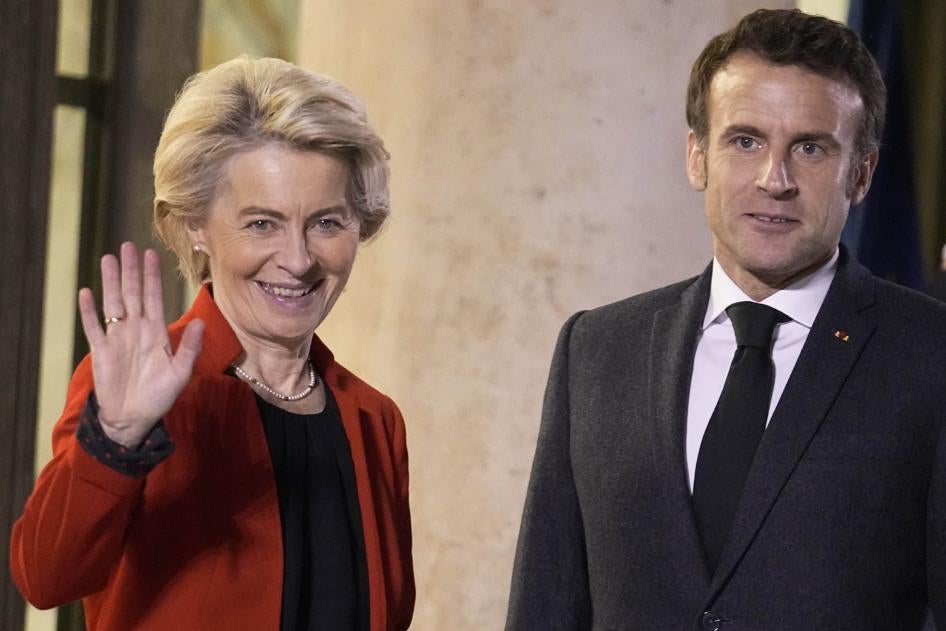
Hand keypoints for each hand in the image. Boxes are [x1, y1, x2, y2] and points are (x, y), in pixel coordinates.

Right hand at [77, 242, 203, 447]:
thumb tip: (202, 322)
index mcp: (156, 332)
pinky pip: (93, 327)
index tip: (151, 254)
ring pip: (113, 304)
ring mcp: (117, 338)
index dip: (152, 276)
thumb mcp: (180, 373)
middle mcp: (136, 330)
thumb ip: (190, 348)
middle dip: (131, 270)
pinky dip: (88, 311)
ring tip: (108, 259)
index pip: (154, 297)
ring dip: (110, 282)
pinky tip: (86, 293)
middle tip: (127, 246)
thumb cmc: (159, 396)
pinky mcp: (101, 351)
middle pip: (132, 293)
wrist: (133, 418)